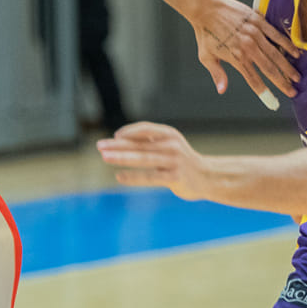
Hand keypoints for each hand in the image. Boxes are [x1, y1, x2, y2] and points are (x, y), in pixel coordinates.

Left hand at [96, 122, 211, 200]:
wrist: (207, 177)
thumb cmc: (181, 160)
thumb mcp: (168, 144)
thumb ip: (148, 141)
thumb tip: (119, 138)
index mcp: (169, 134)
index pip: (145, 129)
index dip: (128, 132)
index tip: (114, 137)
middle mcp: (172, 146)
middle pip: (140, 144)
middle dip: (117, 145)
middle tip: (99, 146)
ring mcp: (173, 162)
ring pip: (143, 159)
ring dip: (122, 158)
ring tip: (105, 157)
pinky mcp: (174, 178)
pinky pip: (149, 177)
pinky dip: (133, 177)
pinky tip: (119, 177)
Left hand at [185, 0, 297, 105]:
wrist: (206, 8)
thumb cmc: (205, 33)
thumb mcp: (206, 57)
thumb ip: (217, 74)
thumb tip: (222, 90)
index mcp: (236, 58)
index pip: (253, 80)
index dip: (264, 92)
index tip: (273, 102)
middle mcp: (248, 48)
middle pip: (269, 69)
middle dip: (282, 82)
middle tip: (292, 92)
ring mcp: (255, 34)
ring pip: (276, 54)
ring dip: (287, 67)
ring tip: (296, 77)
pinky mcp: (259, 22)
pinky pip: (277, 35)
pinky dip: (287, 45)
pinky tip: (296, 53)